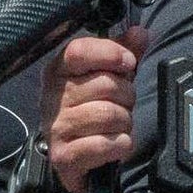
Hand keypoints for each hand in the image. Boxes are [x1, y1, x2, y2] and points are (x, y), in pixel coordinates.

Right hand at [43, 29, 145, 192]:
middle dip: (126, 96)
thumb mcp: (106, 78)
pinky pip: (106, 145)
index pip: (80, 50)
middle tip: (123, 105)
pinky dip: (120, 146)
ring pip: (109, 115)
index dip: (110, 53)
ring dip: (125, 123)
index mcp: (59, 71)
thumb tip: (140, 32)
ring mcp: (56, 128)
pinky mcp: (64, 156)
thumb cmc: (90, 112)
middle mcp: (53, 97)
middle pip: (105, 84)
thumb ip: (122, 54)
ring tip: (117, 127)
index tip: (128, 63)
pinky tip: (114, 146)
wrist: (72, 159)